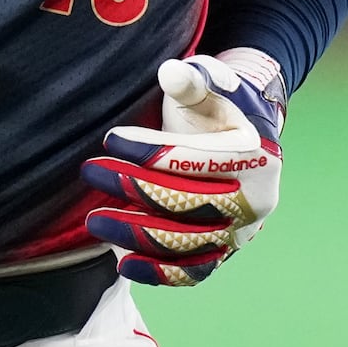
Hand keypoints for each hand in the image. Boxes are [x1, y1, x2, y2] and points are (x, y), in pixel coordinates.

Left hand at [81, 52, 283, 285]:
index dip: (150, 150)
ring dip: (135, 234)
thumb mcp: (211, 87)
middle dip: (133, 189)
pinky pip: (193, 272)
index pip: (196, 159)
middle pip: (188, 203)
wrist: (242, 142)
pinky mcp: (224, 252)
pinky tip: (122, 263)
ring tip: (95, 220)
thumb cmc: (217, 109)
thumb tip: (171, 73)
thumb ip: (193, 79)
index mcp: (257, 156)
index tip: (110, 138)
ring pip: (185, 243)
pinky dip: (158, 273)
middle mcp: (255, 201)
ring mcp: (241, 232)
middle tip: (90, 172)